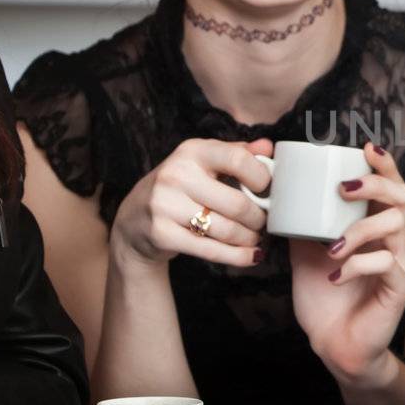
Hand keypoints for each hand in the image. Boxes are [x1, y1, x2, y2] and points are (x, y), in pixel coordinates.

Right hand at [110, 137, 271, 270]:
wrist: (135, 219)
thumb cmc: (181, 187)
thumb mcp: (204, 163)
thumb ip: (237, 153)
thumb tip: (268, 147)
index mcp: (192, 151)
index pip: (238, 159)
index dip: (262, 178)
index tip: (268, 190)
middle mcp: (176, 174)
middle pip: (237, 203)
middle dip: (258, 219)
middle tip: (263, 223)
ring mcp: (165, 205)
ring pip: (226, 230)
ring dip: (249, 239)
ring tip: (254, 238)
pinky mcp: (162, 234)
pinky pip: (211, 250)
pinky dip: (237, 256)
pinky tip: (251, 256)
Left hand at [288, 143, 404, 382]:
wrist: (333, 345)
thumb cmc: (325, 298)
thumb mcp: (306, 254)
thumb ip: (302, 225)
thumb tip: (280, 195)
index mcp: (375, 228)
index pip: (390, 186)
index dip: (384, 164)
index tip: (365, 148)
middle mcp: (394, 241)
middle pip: (404, 196)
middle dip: (375, 183)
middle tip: (343, 188)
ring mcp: (399, 265)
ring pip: (395, 225)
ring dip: (359, 229)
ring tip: (331, 246)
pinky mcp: (398, 289)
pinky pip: (386, 264)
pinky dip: (357, 264)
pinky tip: (335, 276)